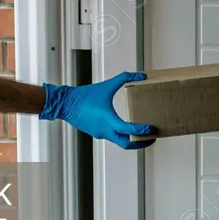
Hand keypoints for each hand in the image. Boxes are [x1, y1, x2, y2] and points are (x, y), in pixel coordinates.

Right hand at [40, 72, 154, 149]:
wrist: (66, 104)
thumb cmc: (86, 95)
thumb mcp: (107, 85)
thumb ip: (125, 78)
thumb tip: (142, 75)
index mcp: (107, 119)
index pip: (127, 130)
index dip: (140, 131)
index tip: (150, 129)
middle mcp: (104, 130)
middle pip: (126, 144)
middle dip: (141, 143)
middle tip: (152, 137)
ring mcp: (100, 134)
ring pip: (120, 142)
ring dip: (132, 140)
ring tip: (144, 133)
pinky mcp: (97, 134)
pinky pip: (113, 137)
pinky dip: (122, 136)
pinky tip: (128, 130)